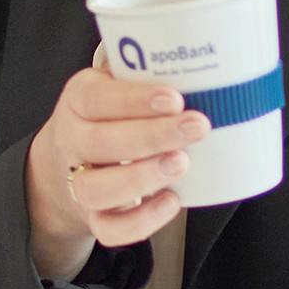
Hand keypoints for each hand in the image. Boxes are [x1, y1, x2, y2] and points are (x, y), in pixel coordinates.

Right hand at [23, 61, 205, 282]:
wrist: (66, 161)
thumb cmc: (109, 115)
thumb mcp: (116, 83)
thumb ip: (149, 74)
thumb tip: (222, 58)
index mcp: (79, 99)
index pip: (96, 98)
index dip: (133, 100)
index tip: (174, 97)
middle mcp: (73, 140)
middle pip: (99, 142)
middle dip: (151, 136)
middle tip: (196, 127)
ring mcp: (79, 181)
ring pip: (96, 188)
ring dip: (141, 177)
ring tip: (181, 163)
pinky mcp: (92, 216)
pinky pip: (108, 230)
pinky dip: (140, 222)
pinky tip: (171, 201)